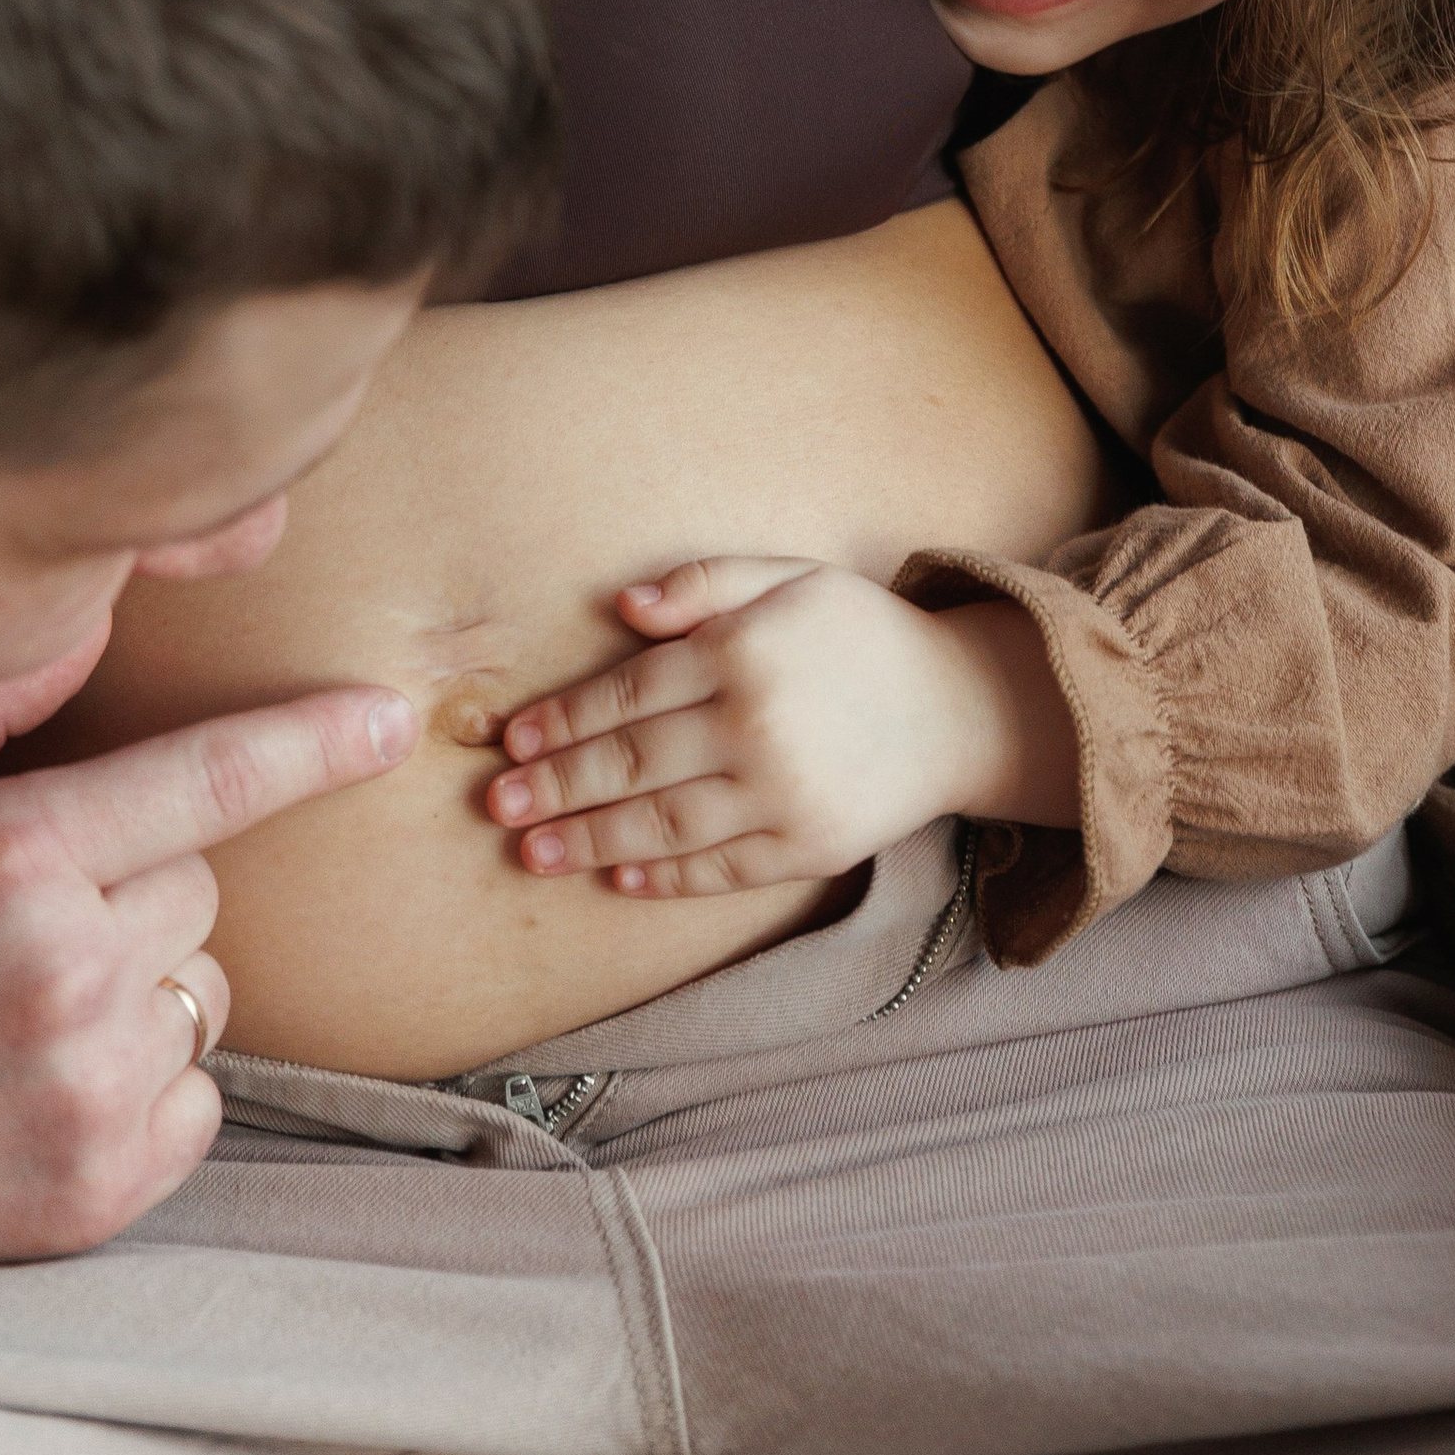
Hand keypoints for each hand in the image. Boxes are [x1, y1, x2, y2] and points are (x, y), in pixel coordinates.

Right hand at [0, 643, 417, 1284]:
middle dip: (133, 886)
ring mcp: (93, 1084)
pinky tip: (37, 1088)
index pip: (208, 777)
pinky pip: (198, 1096)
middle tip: (14, 928)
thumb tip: (86, 619)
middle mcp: (67, 966)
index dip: (312, 742)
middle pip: (200, 884)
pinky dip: (142, 1085)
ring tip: (13, 1016)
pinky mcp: (106, 1186)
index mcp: (8, 853)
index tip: (393, 717)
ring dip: (139, 988)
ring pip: (202, 988)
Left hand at [485, 557, 1063, 896]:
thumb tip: (621, 607)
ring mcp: (783, 797)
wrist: (958, 707)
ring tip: (533, 852)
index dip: (564, 720)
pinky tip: (618, 878)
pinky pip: (721, 870)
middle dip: (556, 787)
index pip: (628, 692)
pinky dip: (665, 879)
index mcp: (742, 654)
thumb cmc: (857, 632)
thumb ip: (702, 585)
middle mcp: (756, 729)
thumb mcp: (786, 575)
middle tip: (497, 804)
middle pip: (631, 764)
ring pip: (663, 825)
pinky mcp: (808, 849)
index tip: (514, 741)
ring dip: (589, 841)